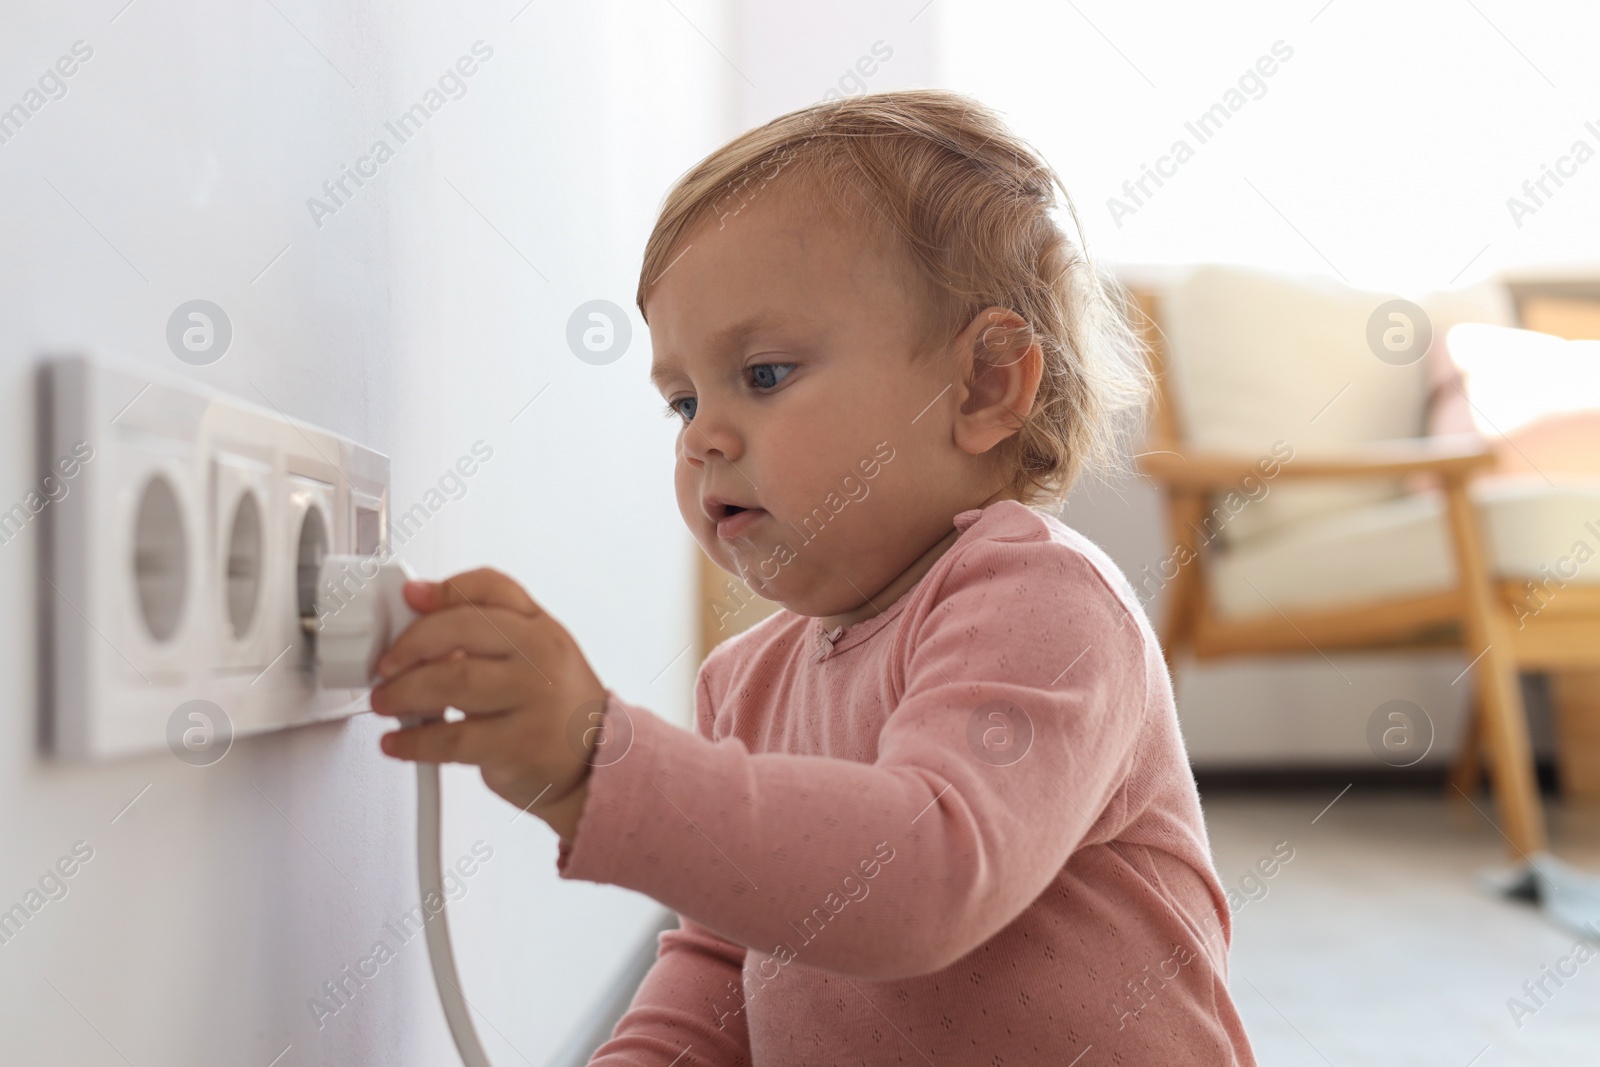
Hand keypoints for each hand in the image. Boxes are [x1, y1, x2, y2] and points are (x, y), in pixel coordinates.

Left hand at [370, 567, 607, 842]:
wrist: (594, 764)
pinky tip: (400, 742)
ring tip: (386, 702)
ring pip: (453, 683)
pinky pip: (452, 739)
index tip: (409, 599)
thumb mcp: (535, 654)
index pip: (491, 588)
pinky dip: (414, 742)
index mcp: (542, 628)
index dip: (444, 590)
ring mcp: (534, 700)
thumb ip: (485, 629)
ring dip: (404, 693)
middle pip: (462, 630)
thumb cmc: (554, 706)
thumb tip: (419, 605)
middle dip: (410, 646)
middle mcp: (542, 657)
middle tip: (386, 665)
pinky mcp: (519, 745)